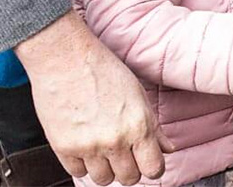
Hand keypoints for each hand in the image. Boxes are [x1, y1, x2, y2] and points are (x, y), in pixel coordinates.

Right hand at [15, 11, 174, 185]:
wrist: (66, 57)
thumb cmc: (104, 70)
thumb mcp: (138, 95)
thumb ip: (154, 127)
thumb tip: (168, 149)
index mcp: (139, 126)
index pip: (154, 169)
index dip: (154, 168)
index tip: (149, 163)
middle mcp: (116, 140)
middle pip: (129, 178)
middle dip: (130, 169)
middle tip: (125, 154)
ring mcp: (88, 146)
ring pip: (103, 180)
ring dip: (106, 169)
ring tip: (104, 149)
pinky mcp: (63, 148)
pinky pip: (77, 173)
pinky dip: (83, 164)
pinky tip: (85, 145)